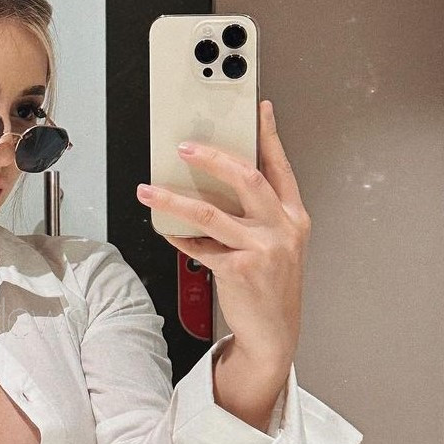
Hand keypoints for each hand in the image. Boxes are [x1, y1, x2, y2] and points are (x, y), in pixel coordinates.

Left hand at [136, 100, 310, 364]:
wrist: (274, 333)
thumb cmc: (271, 287)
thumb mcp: (277, 246)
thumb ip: (257, 216)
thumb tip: (216, 185)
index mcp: (294, 217)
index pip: (281, 167)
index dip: (270, 136)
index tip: (260, 109)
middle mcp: (283, 229)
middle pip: (246, 179)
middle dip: (213, 157)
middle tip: (185, 147)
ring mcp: (263, 249)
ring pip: (210, 212)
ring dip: (173, 199)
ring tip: (149, 189)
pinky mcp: (240, 269)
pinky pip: (199, 246)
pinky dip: (178, 236)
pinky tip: (164, 229)